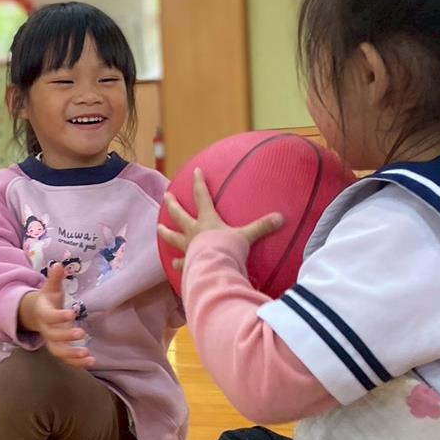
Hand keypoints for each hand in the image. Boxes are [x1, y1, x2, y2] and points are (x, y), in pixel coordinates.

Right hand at [19, 264, 94, 367]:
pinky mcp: (59, 350)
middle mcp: (46, 330)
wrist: (37, 315)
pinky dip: (77, 363)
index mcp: (44, 313)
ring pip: (58, 352)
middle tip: (81, 333)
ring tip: (87, 355)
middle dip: (66, 336)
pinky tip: (91, 362)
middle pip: (53, 336)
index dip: (59, 316)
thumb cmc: (48, 300)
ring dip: (72, 355)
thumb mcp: (50, 288)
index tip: (72, 313)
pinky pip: (66, 360)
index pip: (49, 316)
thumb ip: (54, 278)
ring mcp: (52, 342)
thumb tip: (58, 264)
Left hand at [157, 168, 283, 270]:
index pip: (201, 196)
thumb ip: (262, 226)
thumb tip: (281, 217)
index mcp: (207, 220)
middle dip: (172, 204)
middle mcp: (194, 231)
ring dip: (166, 232)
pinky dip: (178, 262)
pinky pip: (181, 262)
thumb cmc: (228, 249)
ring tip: (158, 228)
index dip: (199, 182)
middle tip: (166, 196)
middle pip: (179, 214)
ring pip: (173, 237)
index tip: (195, 171)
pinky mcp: (187, 262)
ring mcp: (188, 247)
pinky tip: (174, 263)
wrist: (215, 268)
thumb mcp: (246, 236)